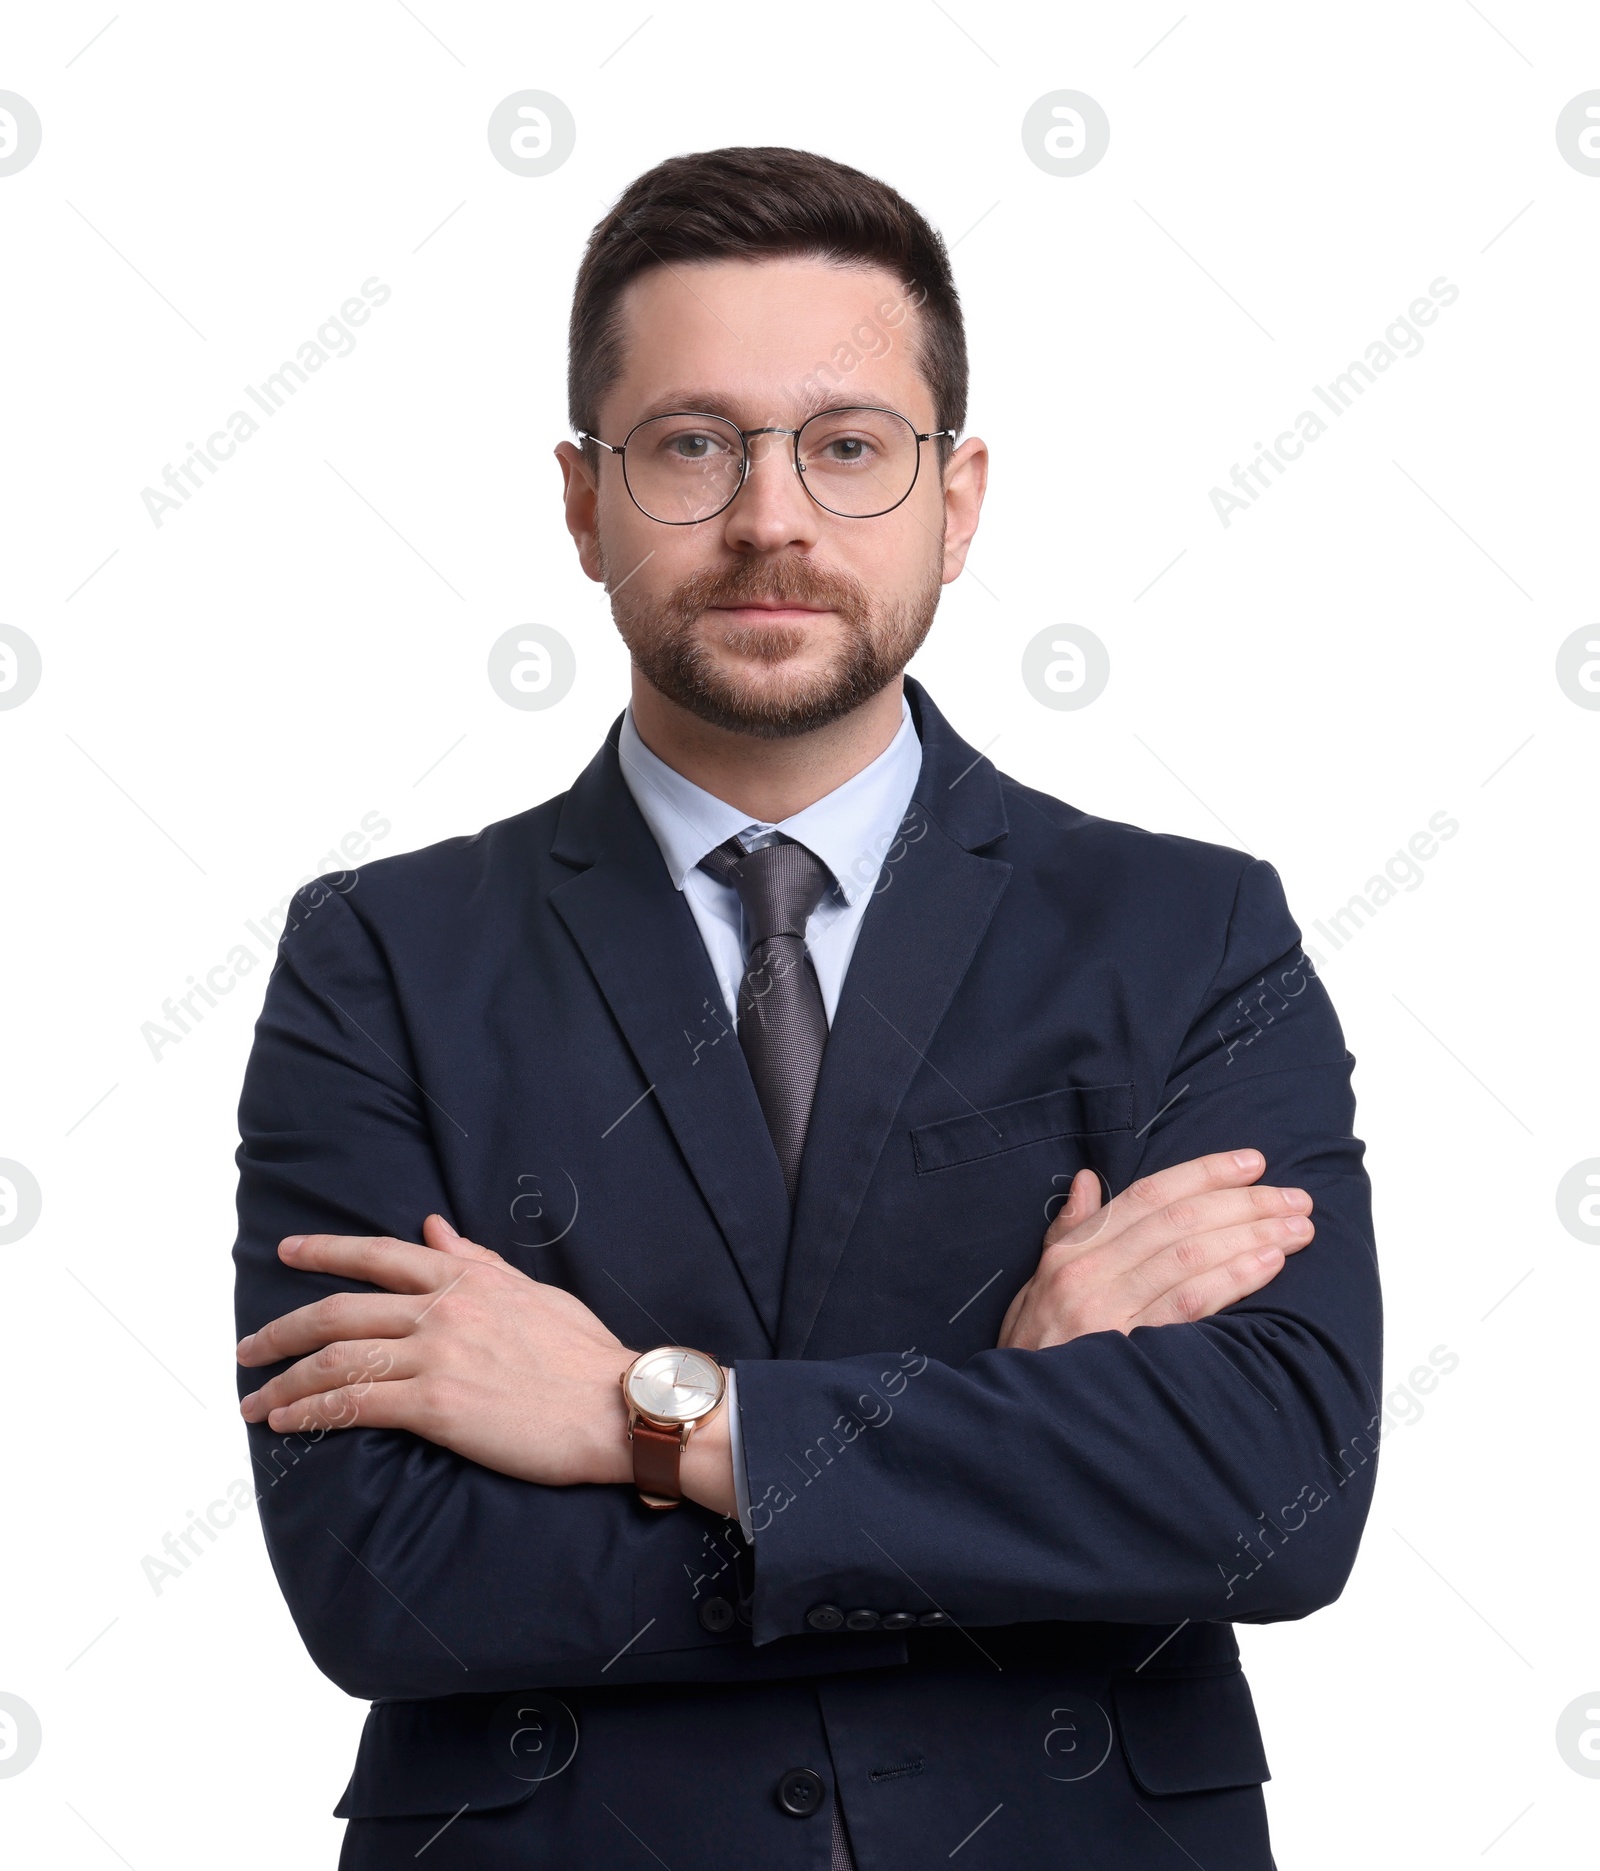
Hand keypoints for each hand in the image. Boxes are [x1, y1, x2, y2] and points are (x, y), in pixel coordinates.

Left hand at [236, 1217, 735, 1512]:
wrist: (616, 1404)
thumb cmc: (584, 1354)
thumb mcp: (532, 1291)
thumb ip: (476, 1261)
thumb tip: (434, 1230)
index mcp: (466, 1277)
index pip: (380, 1255)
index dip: (327, 1250)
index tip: (288, 1252)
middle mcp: (443, 1309)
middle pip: (340, 1309)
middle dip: (283, 1330)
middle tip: (247, 1348)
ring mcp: (437, 1355)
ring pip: (337, 1359)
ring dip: (285, 1382)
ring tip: (255, 1400)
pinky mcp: (437, 1406)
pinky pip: (356, 1404)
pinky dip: (314, 1412)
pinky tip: (289, 1424)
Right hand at [998, 1149, 1312, 1350]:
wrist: (1019, 1422)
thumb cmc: (1034, 1352)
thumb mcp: (1036, 1285)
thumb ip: (1068, 1230)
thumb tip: (1090, 1179)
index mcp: (1073, 1252)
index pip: (1149, 1196)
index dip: (1204, 1173)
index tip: (1253, 1163)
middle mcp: (1090, 1272)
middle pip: (1180, 1221)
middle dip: (1244, 1202)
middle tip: (1295, 1198)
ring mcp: (1108, 1310)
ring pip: (1191, 1254)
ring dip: (1252, 1234)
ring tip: (1298, 1228)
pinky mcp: (1130, 1349)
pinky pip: (1191, 1303)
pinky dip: (1234, 1276)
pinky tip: (1270, 1263)